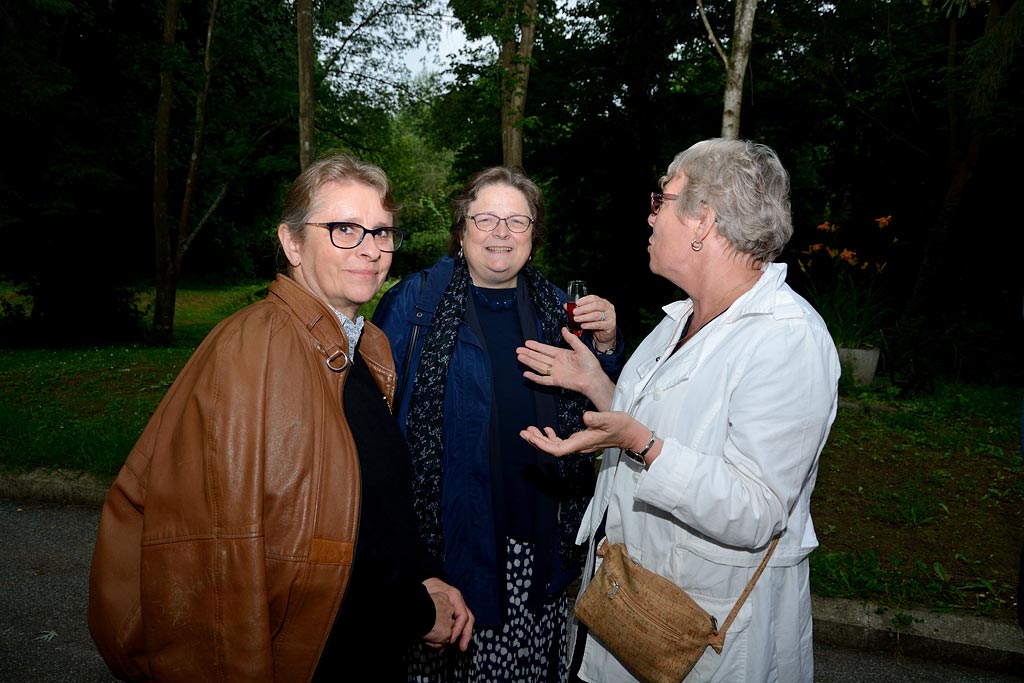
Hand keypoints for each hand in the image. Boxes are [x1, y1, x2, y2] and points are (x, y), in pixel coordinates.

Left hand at [422, 577, 473, 650]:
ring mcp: (458, 605)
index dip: (458, 630)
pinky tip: (455, 640)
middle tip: (462, 648)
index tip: (451, 640)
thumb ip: (432, 613)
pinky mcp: (455, 609)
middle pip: (469, 619)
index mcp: (454, 596)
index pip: (463, 616)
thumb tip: (433, 630)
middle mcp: (459, 601)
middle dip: (466, 635)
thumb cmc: (427, 588)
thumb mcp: (428, 598)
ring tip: (462, 647)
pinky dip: (460, 631)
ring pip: (468, 621)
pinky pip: (461, 621)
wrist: (425, 579)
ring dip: (465, 635)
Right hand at [517, 328, 615, 408]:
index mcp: (562, 354)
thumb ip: (572, 339)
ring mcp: (555, 372)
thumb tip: (564, 329)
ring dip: (529, 361)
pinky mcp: (556, 381)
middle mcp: (557, 363)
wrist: (594, 378)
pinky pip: (543, 379)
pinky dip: (534, 377)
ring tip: (519, 356)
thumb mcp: (581, 348)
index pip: (545, 349)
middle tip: (518, 349)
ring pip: (539, 366)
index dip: (536, 346)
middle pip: (539, 357)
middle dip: (529, 353)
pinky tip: (526, 373)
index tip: (527, 343)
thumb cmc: (590, 364)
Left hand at [520, 410, 654, 458]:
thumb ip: (597, 418)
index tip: (531, 435)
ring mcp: (580, 444)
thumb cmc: (622, 426)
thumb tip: (585, 417)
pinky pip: (562, 442)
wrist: (632, 435)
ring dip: (541, 439)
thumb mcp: (610, 418)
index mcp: (582, 442)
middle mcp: (578, 446)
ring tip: (529, 429)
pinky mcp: (582, 440)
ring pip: (555, 446)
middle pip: (552, 449)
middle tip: (523, 431)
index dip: (542, 444)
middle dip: (536, 441)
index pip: (557, 449)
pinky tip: (546, 428)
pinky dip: (551, 436)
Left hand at [568, 294, 616, 348]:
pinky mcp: (610, 325)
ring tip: (577, 319)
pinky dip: (590, 325)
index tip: (576, 303)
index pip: (593, 298)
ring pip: (596, 315)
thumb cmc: (597, 322)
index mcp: (602, 302)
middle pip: (595, 305)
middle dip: (584, 309)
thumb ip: (578, 309)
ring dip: (585, 317)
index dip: (584, 300)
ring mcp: (610, 316)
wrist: (605, 334)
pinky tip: (583, 325)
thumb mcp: (588, 314)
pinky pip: (599, 324)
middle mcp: (608, 307)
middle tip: (575, 312)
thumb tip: (566, 306)